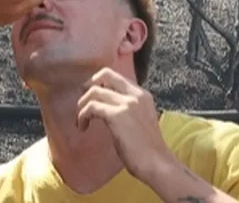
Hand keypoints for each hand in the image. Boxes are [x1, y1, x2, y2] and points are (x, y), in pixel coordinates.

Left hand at [77, 68, 176, 183]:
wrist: (157, 163)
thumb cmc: (148, 149)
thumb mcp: (140, 120)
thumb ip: (127, 109)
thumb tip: (106, 106)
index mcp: (142, 95)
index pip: (116, 76)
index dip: (99, 83)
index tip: (91, 97)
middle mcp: (135, 95)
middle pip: (104, 74)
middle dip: (88, 86)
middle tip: (82, 103)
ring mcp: (127, 103)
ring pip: (94, 91)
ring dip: (82, 106)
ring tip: (80, 121)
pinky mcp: (117, 115)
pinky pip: (91, 107)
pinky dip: (82, 116)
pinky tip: (82, 127)